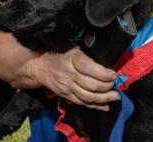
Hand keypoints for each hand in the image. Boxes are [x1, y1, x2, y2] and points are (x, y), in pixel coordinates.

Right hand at [0, 23, 119, 110]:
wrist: (37, 65)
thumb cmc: (56, 52)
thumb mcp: (71, 46)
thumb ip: (85, 52)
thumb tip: (105, 53)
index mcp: (72, 60)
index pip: (91, 69)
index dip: (105, 74)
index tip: (114, 73)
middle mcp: (70, 75)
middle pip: (92, 85)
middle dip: (107, 86)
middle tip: (115, 84)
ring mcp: (67, 87)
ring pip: (88, 96)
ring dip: (104, 98)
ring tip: (115, 96)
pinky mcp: (66, 95)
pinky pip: (82, 103)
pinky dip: (95, 106)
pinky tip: (105, 106)